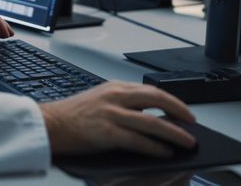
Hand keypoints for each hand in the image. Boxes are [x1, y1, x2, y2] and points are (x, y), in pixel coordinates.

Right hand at [39, 81, 196, 157]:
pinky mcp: (107, 132)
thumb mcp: (99, 99)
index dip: (172, 100)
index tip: (183, 111)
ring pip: (153, 122)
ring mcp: (112, 114)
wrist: (48, 124)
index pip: (151, 90)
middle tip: (192, 124)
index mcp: (114, 87)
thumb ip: (121, 103)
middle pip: (158, 100)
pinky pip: (139, 140)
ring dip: (175, 133)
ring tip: (187, 142)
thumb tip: (147, 116)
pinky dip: (155, 147)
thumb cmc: (71, 116)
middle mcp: (116, 97)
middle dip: (180, 112)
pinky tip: (164, 153)